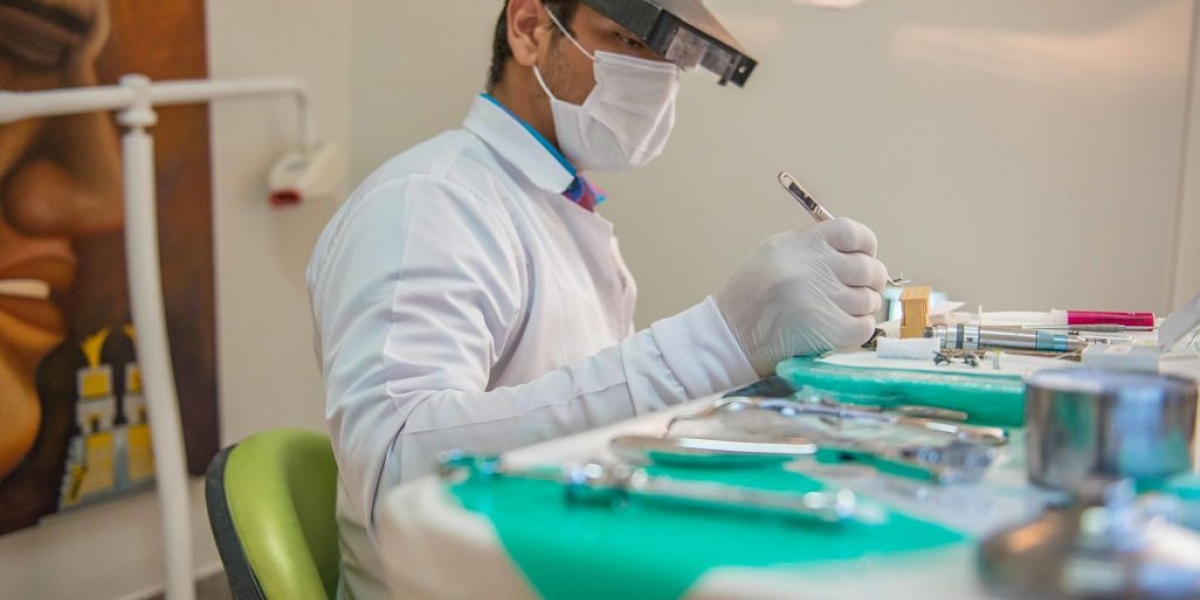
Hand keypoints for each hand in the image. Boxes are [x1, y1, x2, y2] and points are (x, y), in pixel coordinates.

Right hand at [714, 218, 887, 375]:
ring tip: (842, 312)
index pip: (853, 233)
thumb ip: (812, 248)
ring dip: (862, 308)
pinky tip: (843, 328)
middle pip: (869, 269)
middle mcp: (814, 267)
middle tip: (859, 290)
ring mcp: (822, 298)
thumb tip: (854, 254)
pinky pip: (865, 327)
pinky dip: (860, 329)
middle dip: (870, 281)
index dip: (866, 246)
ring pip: (869, 300)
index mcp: (801, 243)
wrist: (729, 335)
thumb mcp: (774, 253)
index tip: (864, 257)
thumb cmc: (750, 295)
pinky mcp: (828, 329)